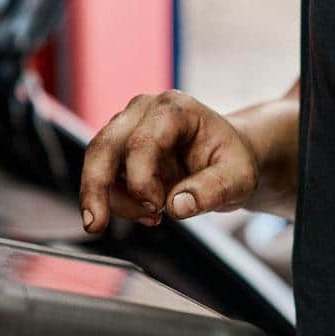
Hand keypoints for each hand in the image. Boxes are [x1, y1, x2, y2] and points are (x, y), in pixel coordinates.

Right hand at [79, 90, 299, 231]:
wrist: (226, 157)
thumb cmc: (231, 162)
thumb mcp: (238, 178)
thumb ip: (212, 190)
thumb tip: (178, 206)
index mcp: (174, 109)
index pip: (142, 142)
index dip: (140, 180)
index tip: (156, 209)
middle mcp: (143, 111)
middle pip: (103, 147)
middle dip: (96, 189)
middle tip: (96, 225)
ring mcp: (126, 127)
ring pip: (97, 164)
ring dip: (113, 200)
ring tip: (152, 218)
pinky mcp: (118, 148)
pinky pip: (102, 177)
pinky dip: (116, 201)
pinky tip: (146, 212)